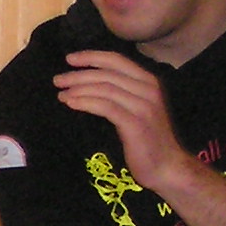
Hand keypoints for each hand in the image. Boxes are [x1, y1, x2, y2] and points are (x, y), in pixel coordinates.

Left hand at [53, 51, 192, 191]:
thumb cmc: (149, 141)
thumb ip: (122, 94)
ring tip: (61, 94)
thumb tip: (89, 85)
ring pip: (104, 88)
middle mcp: (148, 89)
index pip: (117, 60)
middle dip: (79, 74)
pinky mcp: (135, 123)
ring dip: (78, 89)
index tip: (69, 59)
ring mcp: (143, 106)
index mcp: (149, 82)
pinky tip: (71, 104)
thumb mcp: (138, 110)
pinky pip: (105, 107)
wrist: (168, 168)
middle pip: (107, 73)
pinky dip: (85, 102)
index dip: (91, 57)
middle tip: (57, 80)